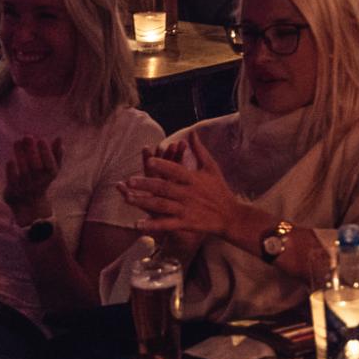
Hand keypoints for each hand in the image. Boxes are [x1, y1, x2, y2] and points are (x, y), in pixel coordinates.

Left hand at [3, 135, 62, 226]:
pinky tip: (10, 160)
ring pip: (24, 171)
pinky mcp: (13, 191)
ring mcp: (26, 188)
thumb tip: (59, 138)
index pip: (50, 164)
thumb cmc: (41, 181)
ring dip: (20, 155)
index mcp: (50, 176)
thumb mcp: (51, 169)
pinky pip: (13, 181)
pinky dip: (12, 171)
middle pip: (36, 166)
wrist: (29, 205)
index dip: (46, 152)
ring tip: (17, 141)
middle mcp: (39, 183)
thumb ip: (56, 154)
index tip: (41, 139)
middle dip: (32, 151)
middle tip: (27, 136)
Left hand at [119, 133, 246, 243]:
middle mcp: (189, 193)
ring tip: (128, 199)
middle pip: (164, 188)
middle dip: (146, 184)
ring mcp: (186, 209)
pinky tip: (138, 224)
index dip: (163, 165)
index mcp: (194, 179)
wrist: (231, 216)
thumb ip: (200, 150)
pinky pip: (166, 224)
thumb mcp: (212, 167)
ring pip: (162, 205)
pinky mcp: (186, 223)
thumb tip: (191, 133)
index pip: (176, 170)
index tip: (149, 160)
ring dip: (144, 202)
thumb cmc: (220, 189)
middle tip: (130, 180)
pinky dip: (152, 225)